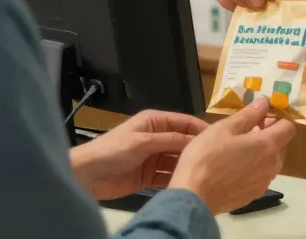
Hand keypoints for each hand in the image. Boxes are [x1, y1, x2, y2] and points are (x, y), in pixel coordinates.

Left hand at [70, 110, 207, 199]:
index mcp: (154, 122)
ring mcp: (153, 157)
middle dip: (195, 149)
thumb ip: (169, 140)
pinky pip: (168, 175)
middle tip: (214, 159)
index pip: (183, 122)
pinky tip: (187, 182)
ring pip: (176, 159)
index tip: (217, 138)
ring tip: (203, 172)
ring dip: (186, 165)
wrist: (88, 175)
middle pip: (182, 142)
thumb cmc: (113, 150)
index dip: (199, 128)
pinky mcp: (149, 175)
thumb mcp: (142, 141)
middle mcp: (156, 137)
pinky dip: (176, 178)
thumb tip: (195, 139)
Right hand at [168, 97, 296, 213]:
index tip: (260, 117)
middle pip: (281, 144)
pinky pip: (261, 176)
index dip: (277, 119)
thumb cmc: (208, 156)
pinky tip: (232, 168)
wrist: (194, 196)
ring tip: (236, 150)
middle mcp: (273, 165)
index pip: (289, 127)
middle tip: (245, 131)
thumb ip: (248, 114)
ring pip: (271, 161)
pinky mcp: (254, 195)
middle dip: (268, 135)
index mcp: (269, 145)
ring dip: (261, 152)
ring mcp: (264, 183)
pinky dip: (253, 169)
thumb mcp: (225, 128)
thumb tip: (264, 103)